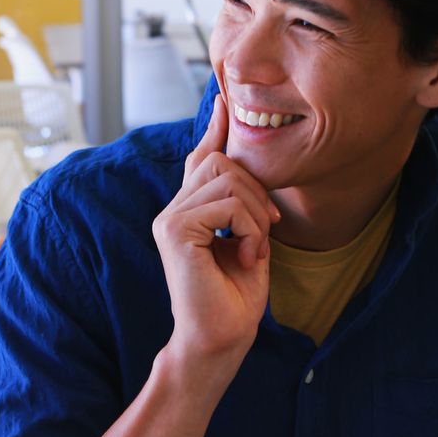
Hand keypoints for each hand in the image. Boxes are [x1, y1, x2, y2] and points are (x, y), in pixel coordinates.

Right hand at [152, 95, 279, 371]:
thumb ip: (244, 205)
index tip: (225, 97)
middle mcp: (173, 209)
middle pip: (221, 160)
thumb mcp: (250, 239)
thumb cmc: (236, 299)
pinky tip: (247, 255)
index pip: (200, 157)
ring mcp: (169, 218)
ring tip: (256, 247)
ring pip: (228, 178)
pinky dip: (250, 228)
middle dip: (257, 189)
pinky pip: (228, 204)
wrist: (221, 340)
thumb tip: (249, 167)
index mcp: (188, 210)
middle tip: (267, 229)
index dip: (215, 127)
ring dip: (256, 212)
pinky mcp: (175, 230)